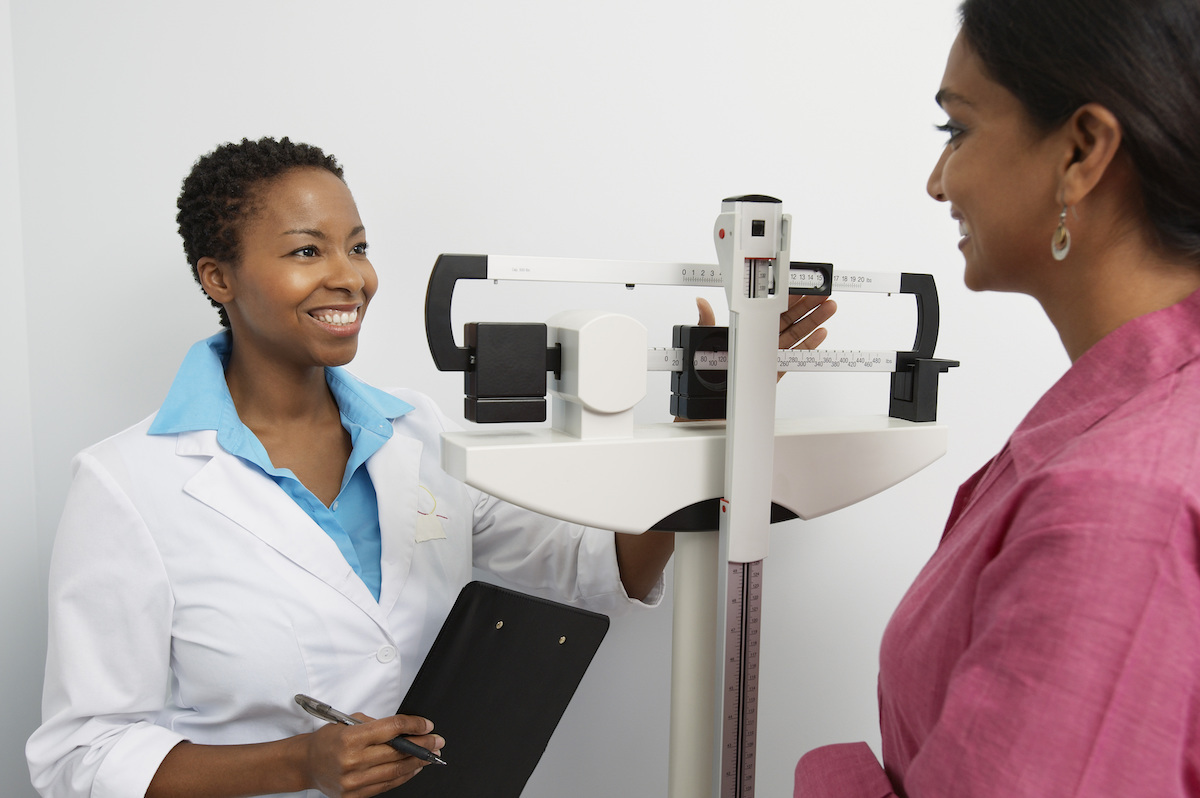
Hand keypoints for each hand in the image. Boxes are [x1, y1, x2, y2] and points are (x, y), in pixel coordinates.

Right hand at [306, 713, 443, 797]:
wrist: (306, 763)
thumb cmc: (327, 740)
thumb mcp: (348, 723)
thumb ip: (377, 726)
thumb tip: (406, 730)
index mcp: (351, 738)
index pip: (391, 729)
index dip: (413, 726)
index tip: (427, 725)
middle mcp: (353, 760)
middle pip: (397, 752)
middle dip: (422, 745)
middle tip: (437, 741)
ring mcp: (354, 781)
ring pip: (395, 772)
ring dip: (417, 763)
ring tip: (431, 755)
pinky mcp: (354, 795)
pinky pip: (385, 786)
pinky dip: (402, 777)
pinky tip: (413, 769)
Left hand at [693, 294, 836, 380]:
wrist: (708, 410)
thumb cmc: (707, 378)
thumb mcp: (703, 344)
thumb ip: (705, 322)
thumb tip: (701, 303)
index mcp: (746, 333)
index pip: (770, 311)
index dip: (787, 298)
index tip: (800, 286)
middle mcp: (760, 344)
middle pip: (788, 321)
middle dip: (807, 306)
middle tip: (822, 293)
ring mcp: (769, 358)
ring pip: (795, 336)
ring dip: (813, 322)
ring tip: (828, 308)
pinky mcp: (774, 374)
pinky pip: (794, 357)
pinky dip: (808, 346)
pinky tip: (820, 334)